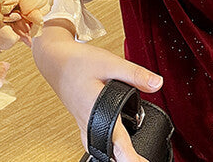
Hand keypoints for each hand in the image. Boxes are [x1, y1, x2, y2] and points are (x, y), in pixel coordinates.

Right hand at [32, 23, 161, 161]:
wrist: (55, 60)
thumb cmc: (78, 62)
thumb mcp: (111, 63)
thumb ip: (135, 74)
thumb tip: (157, 83)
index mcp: (97, 113)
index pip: (117, 145)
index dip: (131, 157)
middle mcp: (89, 124)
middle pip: (109, 152)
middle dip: (126, 158)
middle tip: (143, 160)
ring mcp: (84, 124)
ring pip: (101, 149)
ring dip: (116, 154)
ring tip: (133, 157)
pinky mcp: (83, 120)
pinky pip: (96, 141)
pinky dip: (108, 146)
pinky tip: (114, 145)